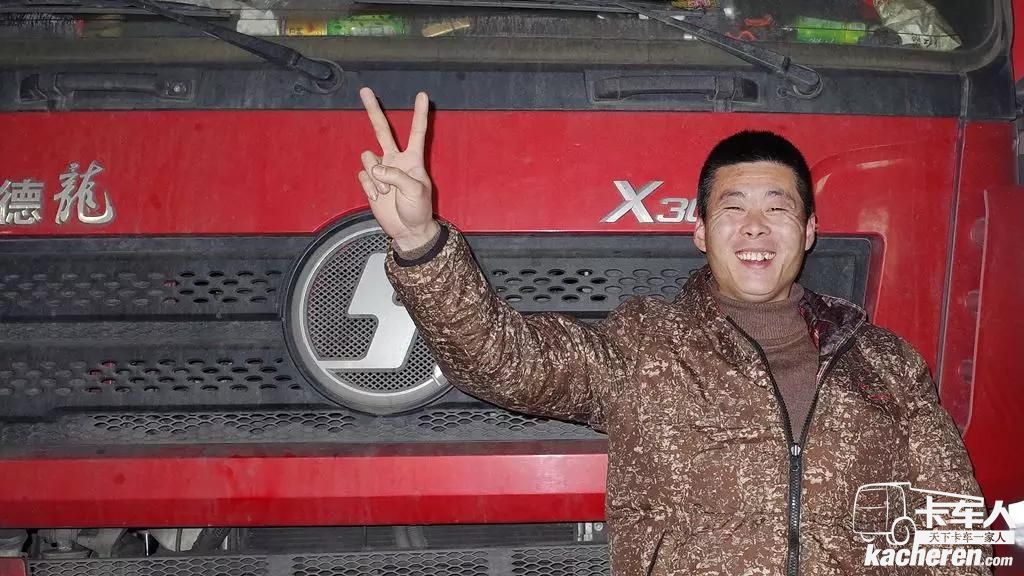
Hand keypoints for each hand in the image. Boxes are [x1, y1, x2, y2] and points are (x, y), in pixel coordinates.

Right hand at [357, 87, 438, 251]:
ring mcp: (381, 170)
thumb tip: (375, 168)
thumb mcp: (415, 191)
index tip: (423, 95)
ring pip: (368, 157)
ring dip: (375, 176)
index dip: (419, 114)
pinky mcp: (371, 182)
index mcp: (413, 159)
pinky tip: (379, 197)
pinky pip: (363, 176)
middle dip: (373, 111)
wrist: (407, 230)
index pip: (416, 132)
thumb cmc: (419, 210)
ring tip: (387, 192)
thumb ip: (396, 176)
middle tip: (365, 90)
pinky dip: (369, 187)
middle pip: (382, 130)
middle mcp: (396, 160)